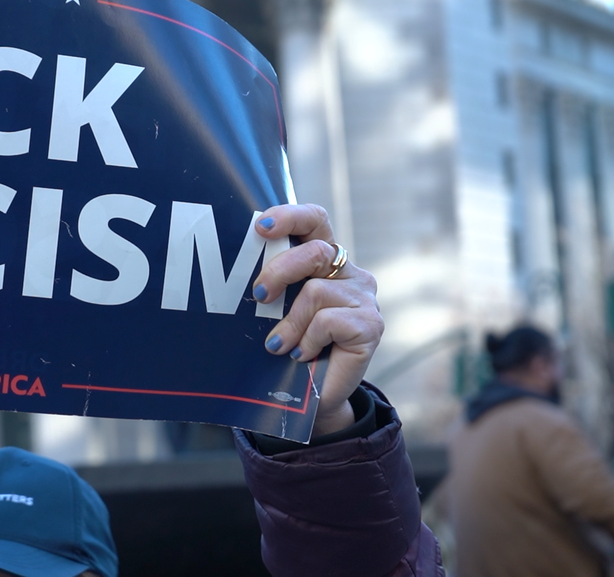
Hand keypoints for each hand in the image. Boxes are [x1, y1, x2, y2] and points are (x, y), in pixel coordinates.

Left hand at [251, 204, 383, 436]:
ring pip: (316, 292)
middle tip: (259, 295)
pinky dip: (308, 340)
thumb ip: (272, 284)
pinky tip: (305, 355)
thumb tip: (241, 268)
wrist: (314, 397)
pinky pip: (328, 321)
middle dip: (279, 270)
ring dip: (290, 324)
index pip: (315, 220)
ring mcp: (364, 298)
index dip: (290, 216)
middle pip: (315, 251)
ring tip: (281, 346)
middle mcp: (349, 273)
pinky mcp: (371, 324)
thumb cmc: (291, 347)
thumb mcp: (277, 309)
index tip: (260, 228)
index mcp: (326, 260)